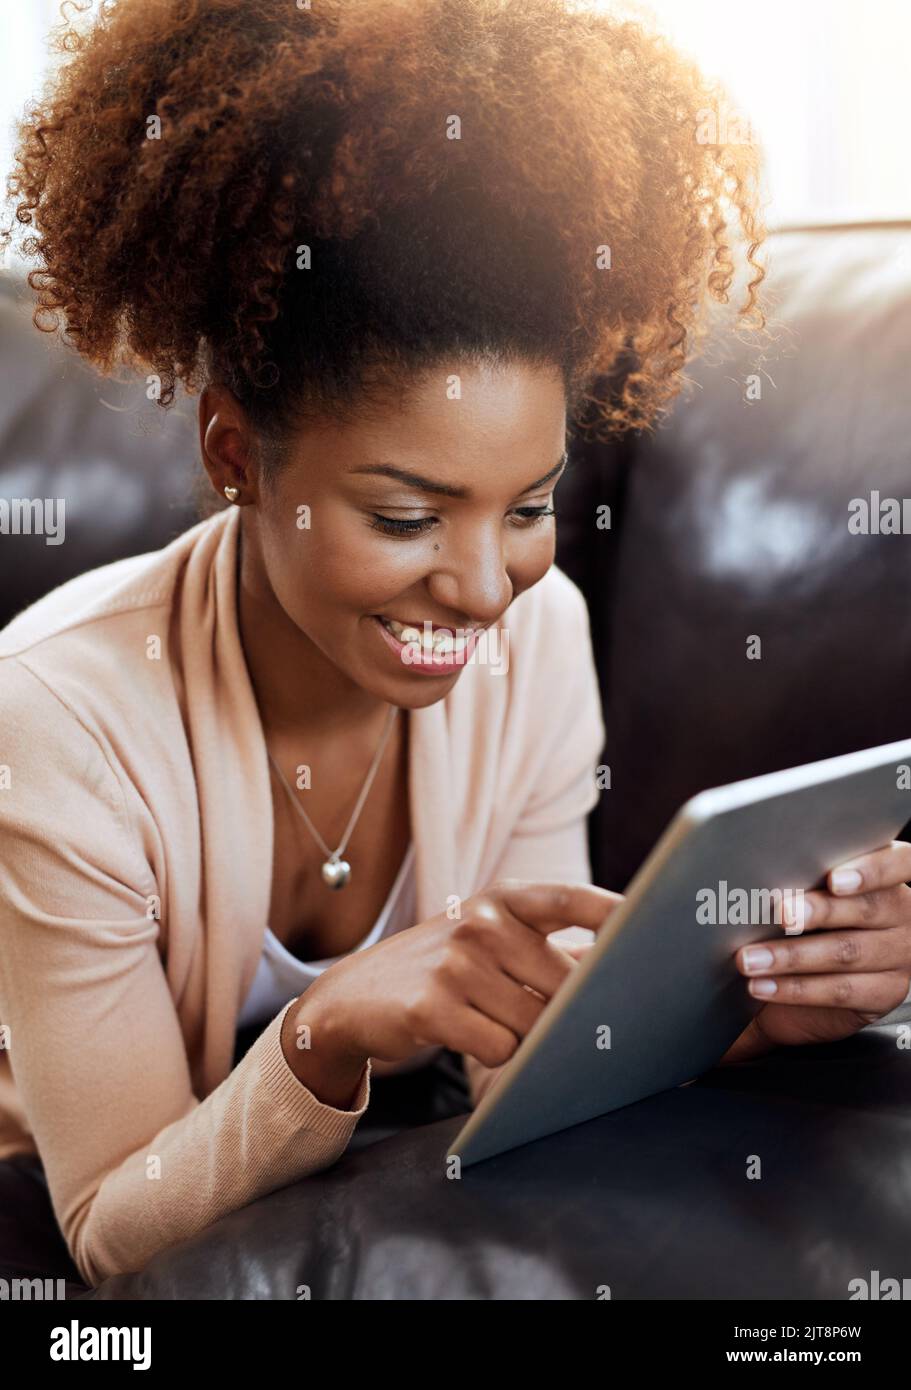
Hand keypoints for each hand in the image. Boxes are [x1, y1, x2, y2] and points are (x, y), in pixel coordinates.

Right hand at [299, 879, 621, 1070]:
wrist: (356, 996)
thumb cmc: (444, 970)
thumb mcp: (491, 942)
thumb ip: (551, 952)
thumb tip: (625, 974)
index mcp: (504, 899)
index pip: (571, 899)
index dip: (615, 913)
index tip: (656, 926)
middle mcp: (482, 922)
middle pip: (564, 983)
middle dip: (573, 1014)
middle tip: (574, 1028)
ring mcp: (455, 963)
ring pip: (535, 1022)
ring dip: (530, 1040)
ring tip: (497, 1026)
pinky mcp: (432, 1007)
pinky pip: (498, 1048)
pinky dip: (496, 1055)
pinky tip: (470, 1038)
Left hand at [722, 840, 910, 1060]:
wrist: (817, 977)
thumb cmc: (811, 919)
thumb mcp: (814, 892)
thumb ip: (806, 880)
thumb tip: (763, 872)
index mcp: (890, 876)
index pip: (900, 863)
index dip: (872, 870)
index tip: (834, 879)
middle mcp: (902, 913)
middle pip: (866, 909)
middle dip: (819, 911)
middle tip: (781, 914)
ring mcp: (898, 955)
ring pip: (847, 952)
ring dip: (792, 956)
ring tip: (752, 959)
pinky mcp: (886, 992)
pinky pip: (840, 991)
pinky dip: (795, 988)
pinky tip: (763, 985)